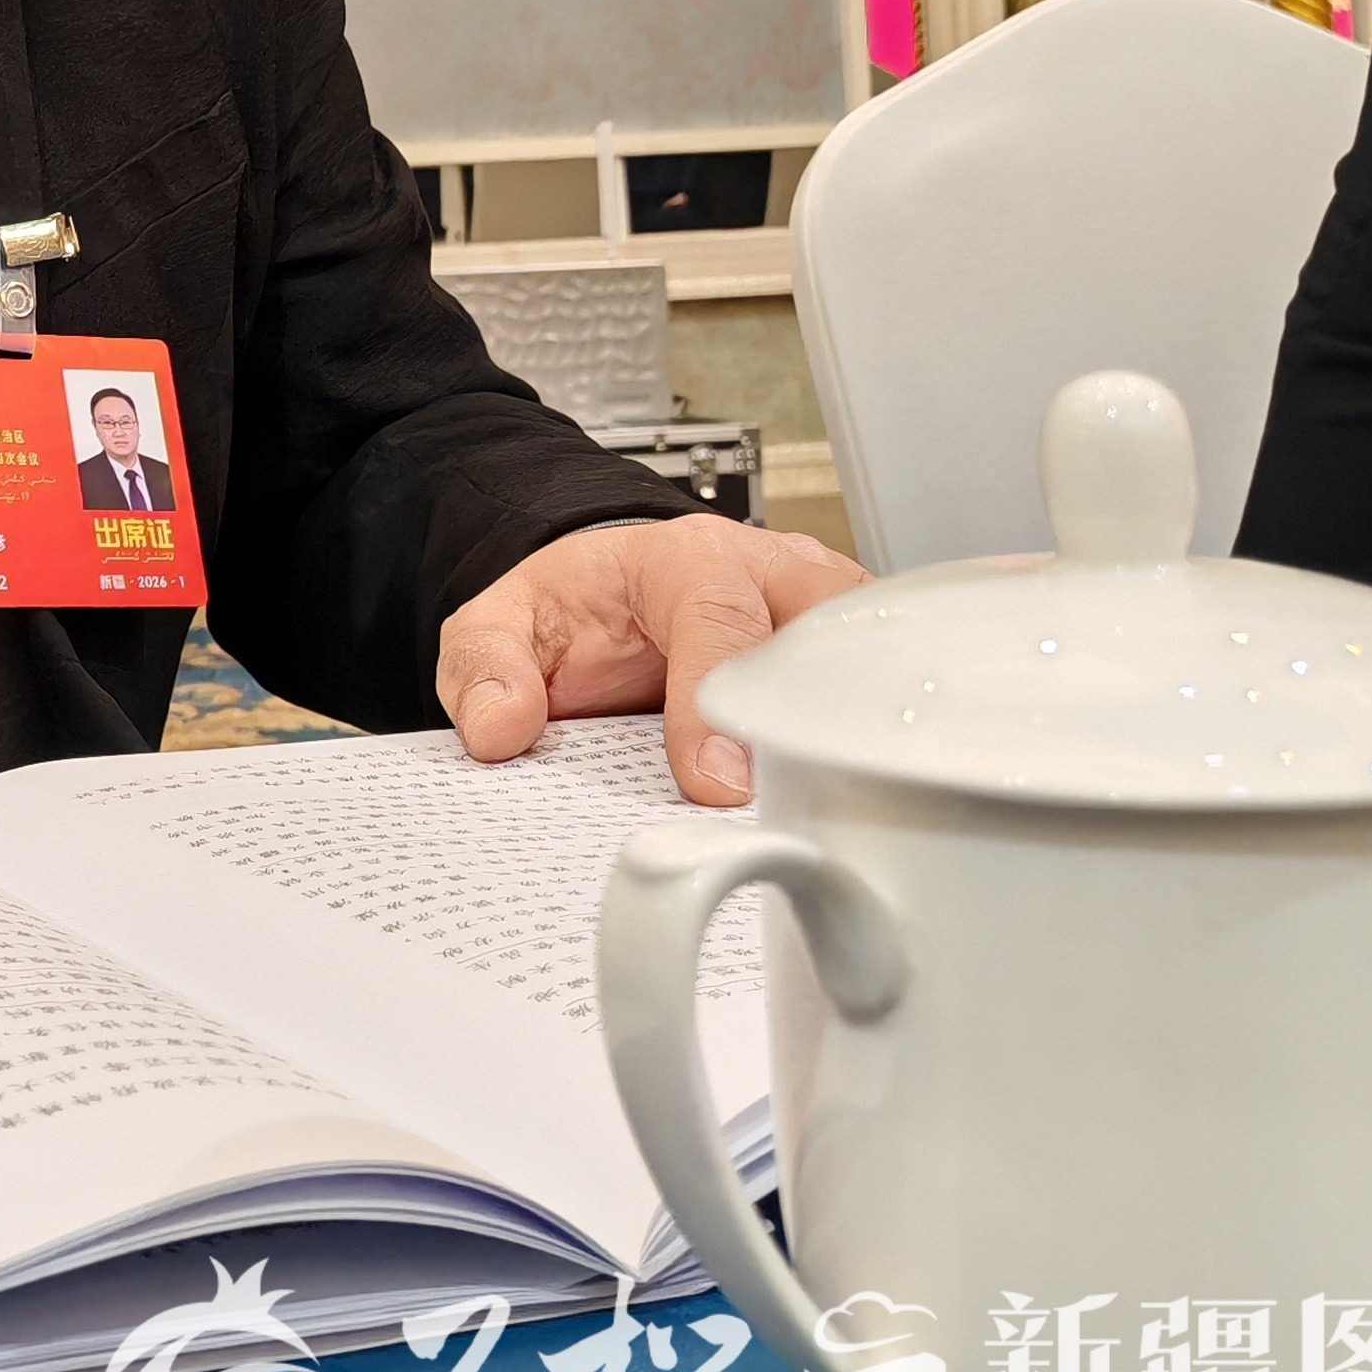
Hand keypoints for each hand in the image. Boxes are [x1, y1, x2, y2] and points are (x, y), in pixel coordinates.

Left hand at [437, 518, 864, 805]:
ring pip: (872, 661)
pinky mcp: (855, 650)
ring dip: (857, 734)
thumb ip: (484, 667)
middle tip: (791, 806)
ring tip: (838, 814)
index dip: (720, 706)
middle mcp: (772, 572)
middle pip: (821, 635)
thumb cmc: (579, 608)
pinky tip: (864, 801)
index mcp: (686, 558)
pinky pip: (886, 691)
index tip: (717, 785)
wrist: (617, 590)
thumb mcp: (502, 622)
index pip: (720, 620)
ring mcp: (826, 608)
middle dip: (810, 719)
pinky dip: (878, 742)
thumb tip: (500, 728)